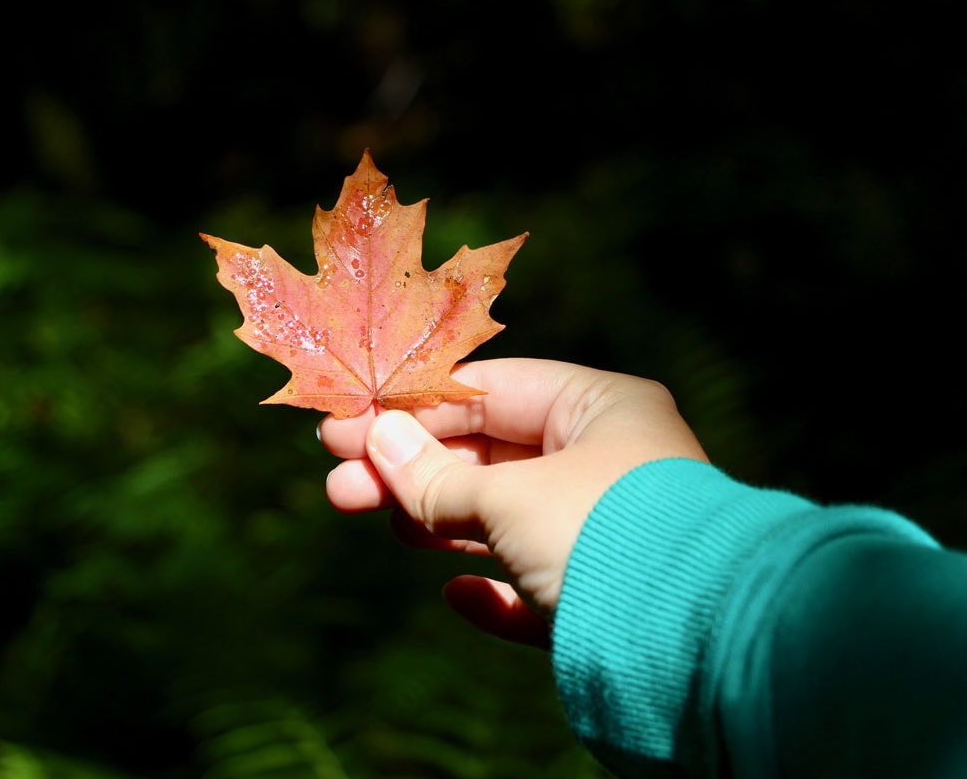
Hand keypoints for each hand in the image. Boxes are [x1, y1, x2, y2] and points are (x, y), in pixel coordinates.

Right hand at [320, 358, 707, 648]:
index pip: (490, 390)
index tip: (346, 422)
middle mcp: (605, 463)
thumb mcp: (509, 497)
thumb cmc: (604, 535)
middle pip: (487, 454)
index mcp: (600, 409)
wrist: (698, 645)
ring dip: (438, 520)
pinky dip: (493, 590)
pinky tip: (457, 594)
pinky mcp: (602, 597)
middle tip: (337, 484)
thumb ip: (437, 475)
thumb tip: (378, 440)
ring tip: (380, 521)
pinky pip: (534, 586)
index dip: (413, 406)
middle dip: (410, 468)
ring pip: (503, 518)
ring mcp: (604, 532)